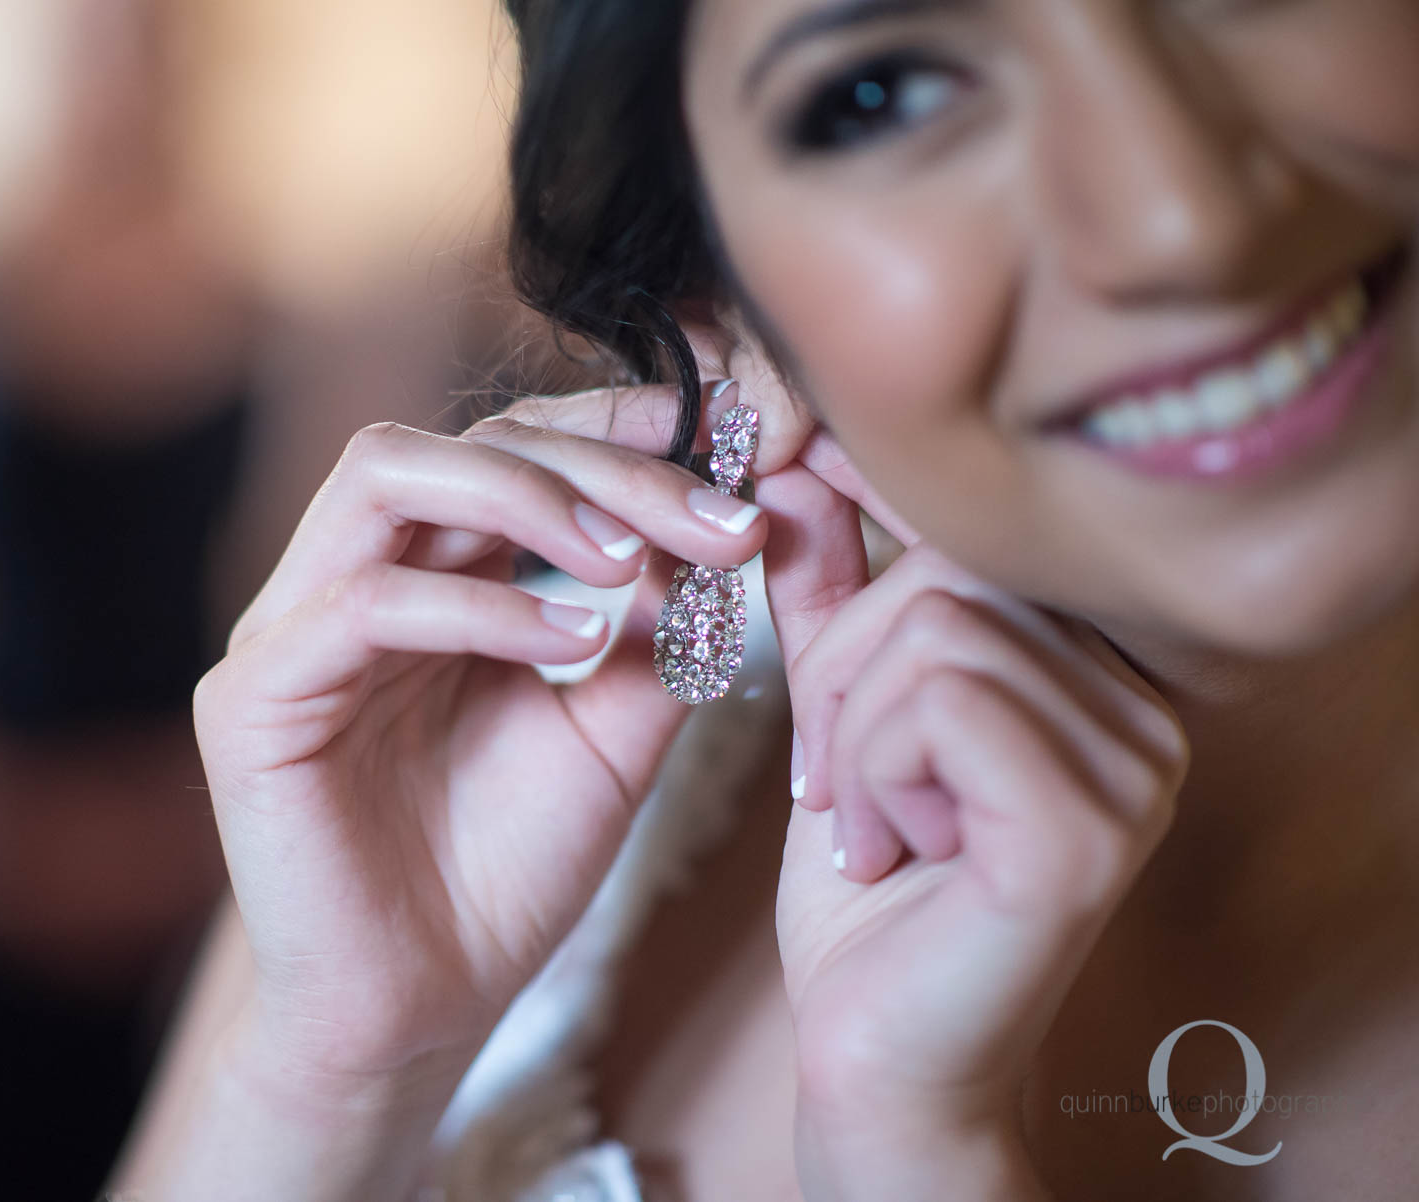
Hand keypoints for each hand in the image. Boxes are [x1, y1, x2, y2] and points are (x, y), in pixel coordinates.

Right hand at [196, 383, 774, 1109]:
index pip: (514, 449)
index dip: (616, 427)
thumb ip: (655, 627)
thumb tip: (718, 520)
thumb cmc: (504, 874)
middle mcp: (350, 581)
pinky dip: (479, 607)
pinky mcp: (250, 698)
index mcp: (430, 577)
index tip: (733, 437)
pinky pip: (364, 605)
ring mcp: (290, 630)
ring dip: (524, 498)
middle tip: (709, 514)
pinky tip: (572, 642)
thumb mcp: (614, 731)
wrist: (419, 1014)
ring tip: (630, 560)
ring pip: (385, 477)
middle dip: (595, 462)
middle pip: (462, 442)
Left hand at [756, 431, 1187, 1198]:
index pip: (985, 535)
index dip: (876, 520)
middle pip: (955, 575)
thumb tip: (796, 460)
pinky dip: (874, 771)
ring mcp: (1137, 773)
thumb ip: (834, 595)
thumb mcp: (842, 715)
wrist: (876, 1050)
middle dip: (844, 670)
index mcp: (1105, 675)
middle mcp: (1150, 712)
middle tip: (830, 780)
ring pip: (938, 635)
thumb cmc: (865, 887)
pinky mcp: (1086, 833)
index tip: (789, 508)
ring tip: (867, 823)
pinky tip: (890, 849)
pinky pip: (940, 706)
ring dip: (854, 735)